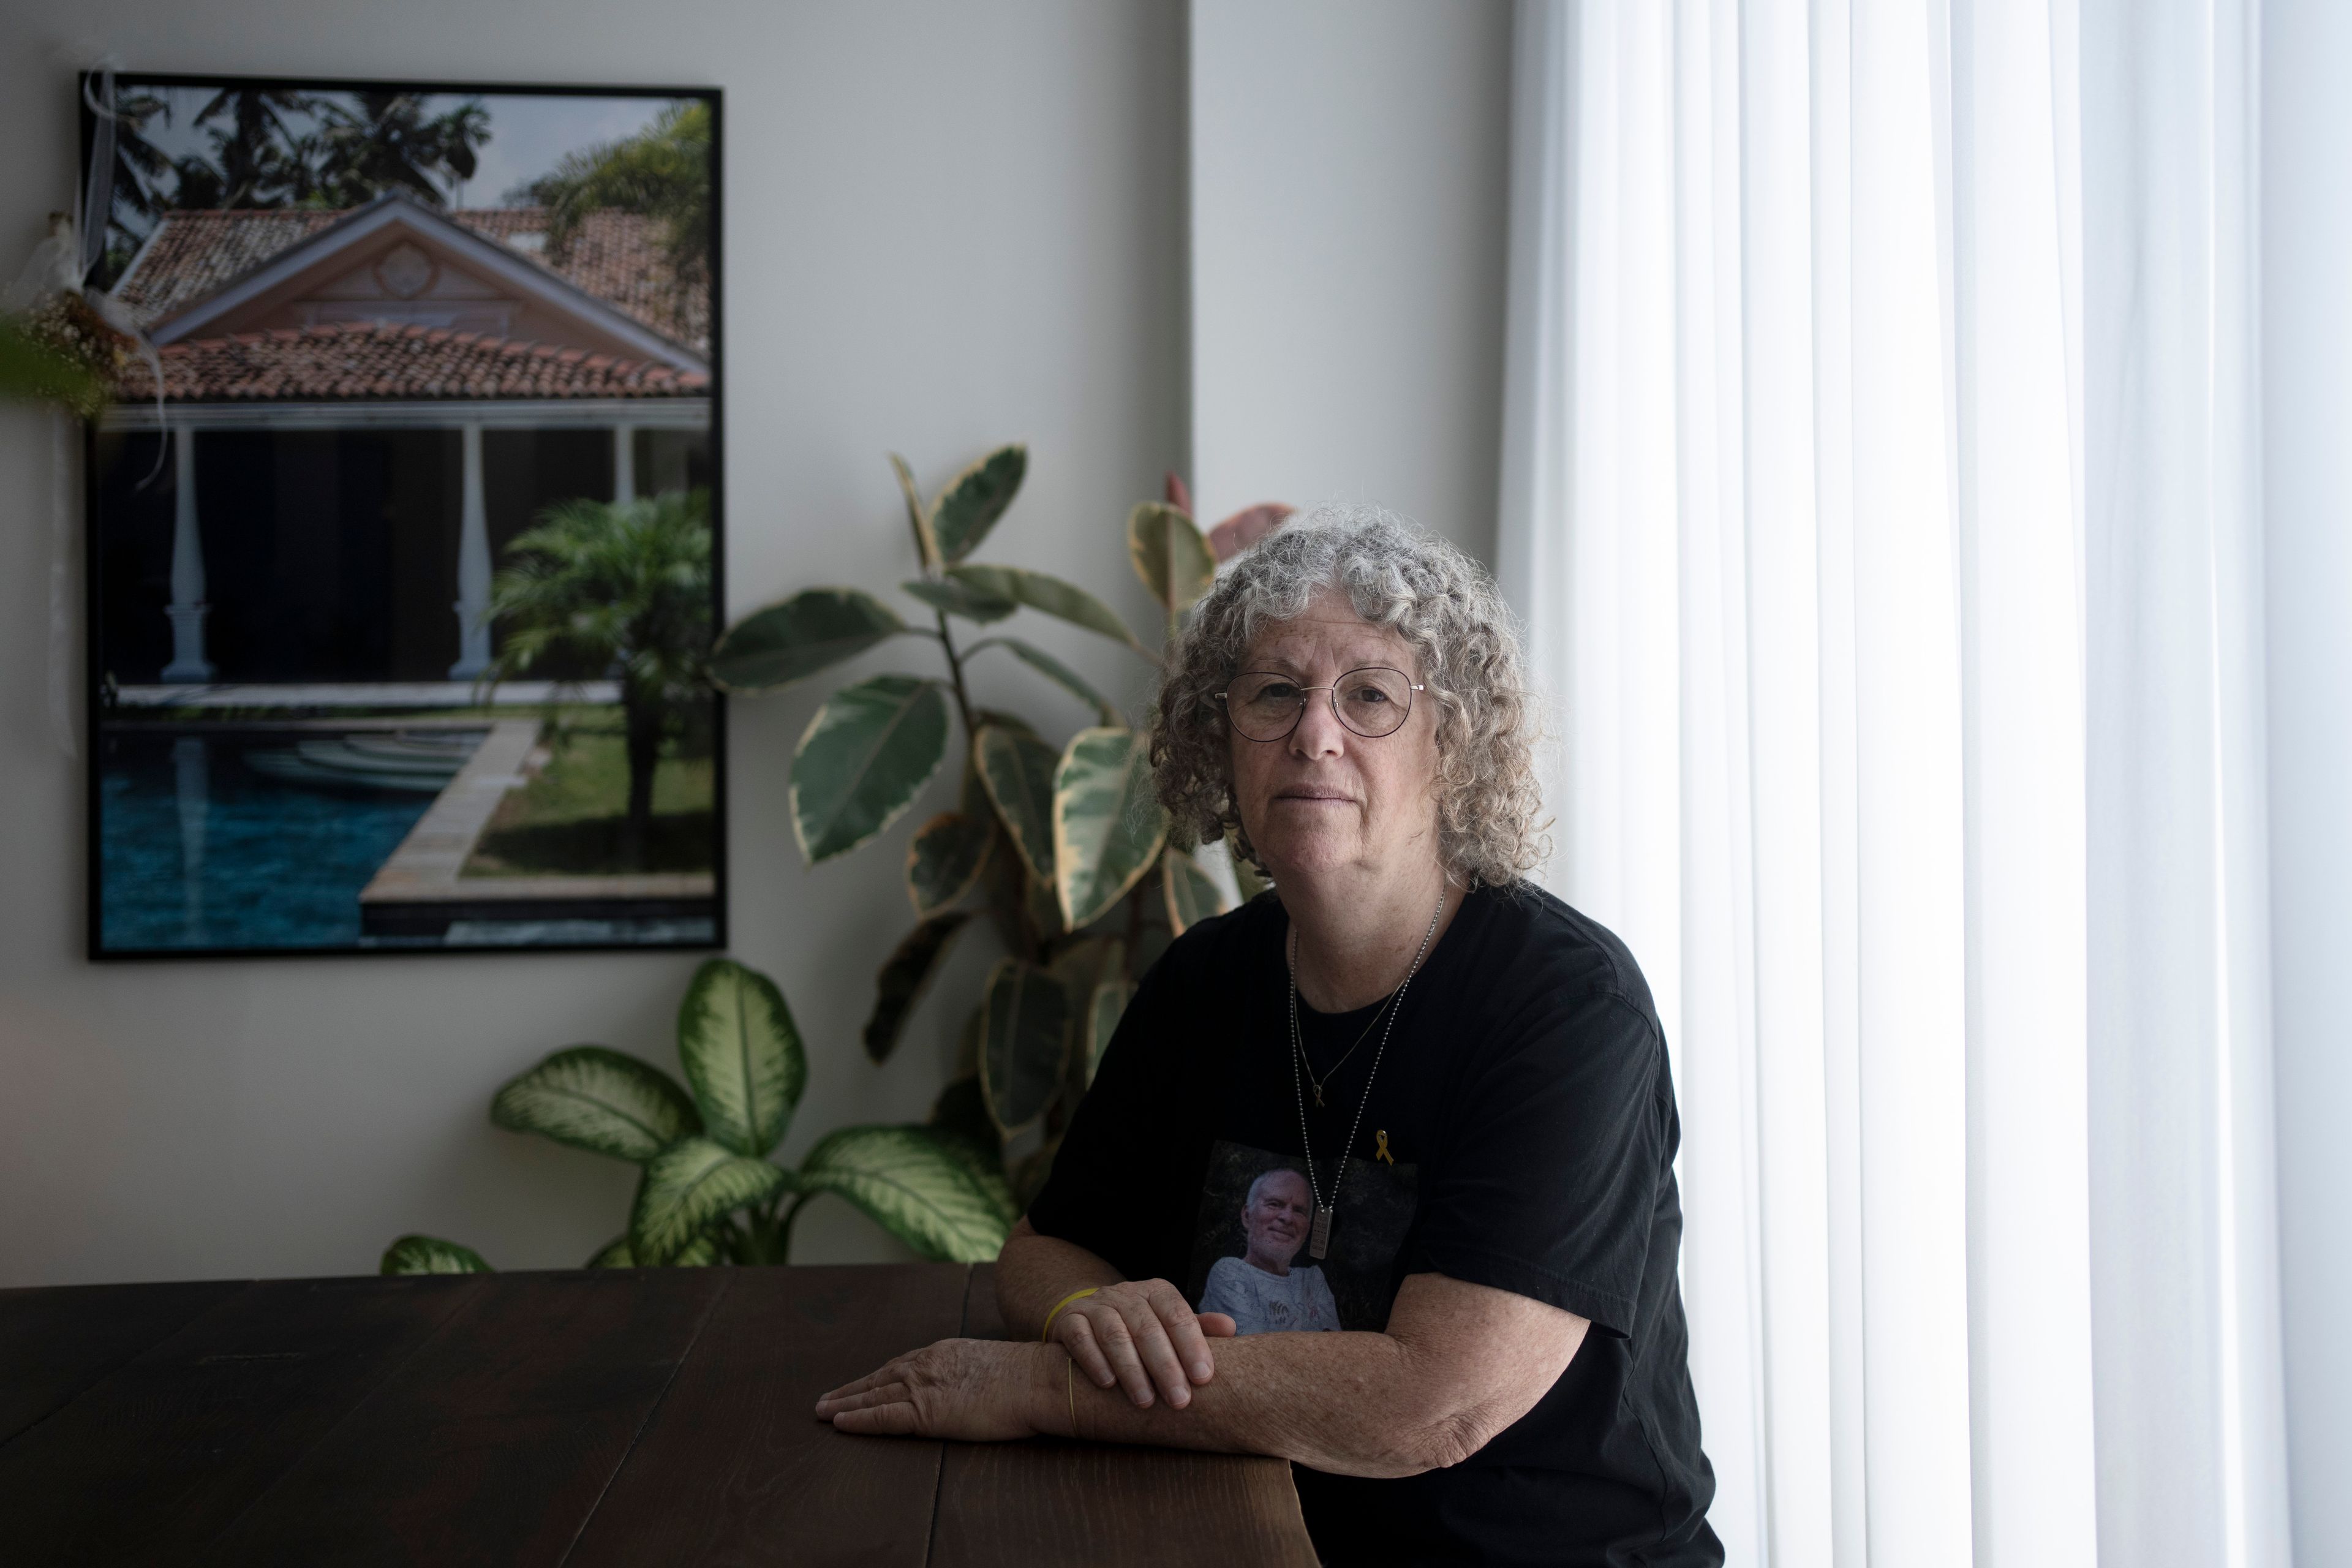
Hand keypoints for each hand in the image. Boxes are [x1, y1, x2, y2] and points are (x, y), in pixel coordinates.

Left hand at [814, 1337, 1057, 1439]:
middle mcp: (927, 1365)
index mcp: (944, 1352)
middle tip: (824, 1400)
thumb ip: (973, 1373)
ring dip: (844, 1404)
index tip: (859, 1385)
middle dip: (850, 1389)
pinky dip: (857, 1420)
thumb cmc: (1027, 1378)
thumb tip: (975, 1385)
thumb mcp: (993, 1364)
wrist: (1036, 1381)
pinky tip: (839, 1423)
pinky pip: (881, 1418)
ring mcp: (924, 1387)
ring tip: (820, 1412)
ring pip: (873, 1396)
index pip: (900, 1366)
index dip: (876, 1378)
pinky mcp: (925, 1413)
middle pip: (878, 1378)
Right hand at [1051, 1279, 1235, 1408]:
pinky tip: (1107, 1385)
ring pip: (1114, 1334)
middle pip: (1148, 1327)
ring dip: (1131, 1370)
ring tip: (1145, 1402)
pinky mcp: (1069, 1320)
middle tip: (1179, 1401)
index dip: (1192, 1345)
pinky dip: (1094, 1360)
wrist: (1088, 1317)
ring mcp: (1096, 1306)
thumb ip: (1197, 1328)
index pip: (1177, 1314)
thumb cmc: (1140, 1328)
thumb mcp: (1169, 1324)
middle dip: (1165, 1366)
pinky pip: (1080, 1338)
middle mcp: (1126, 1294)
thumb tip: (1231, 1328)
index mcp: (1156, 1291)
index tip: (1204, 1378)